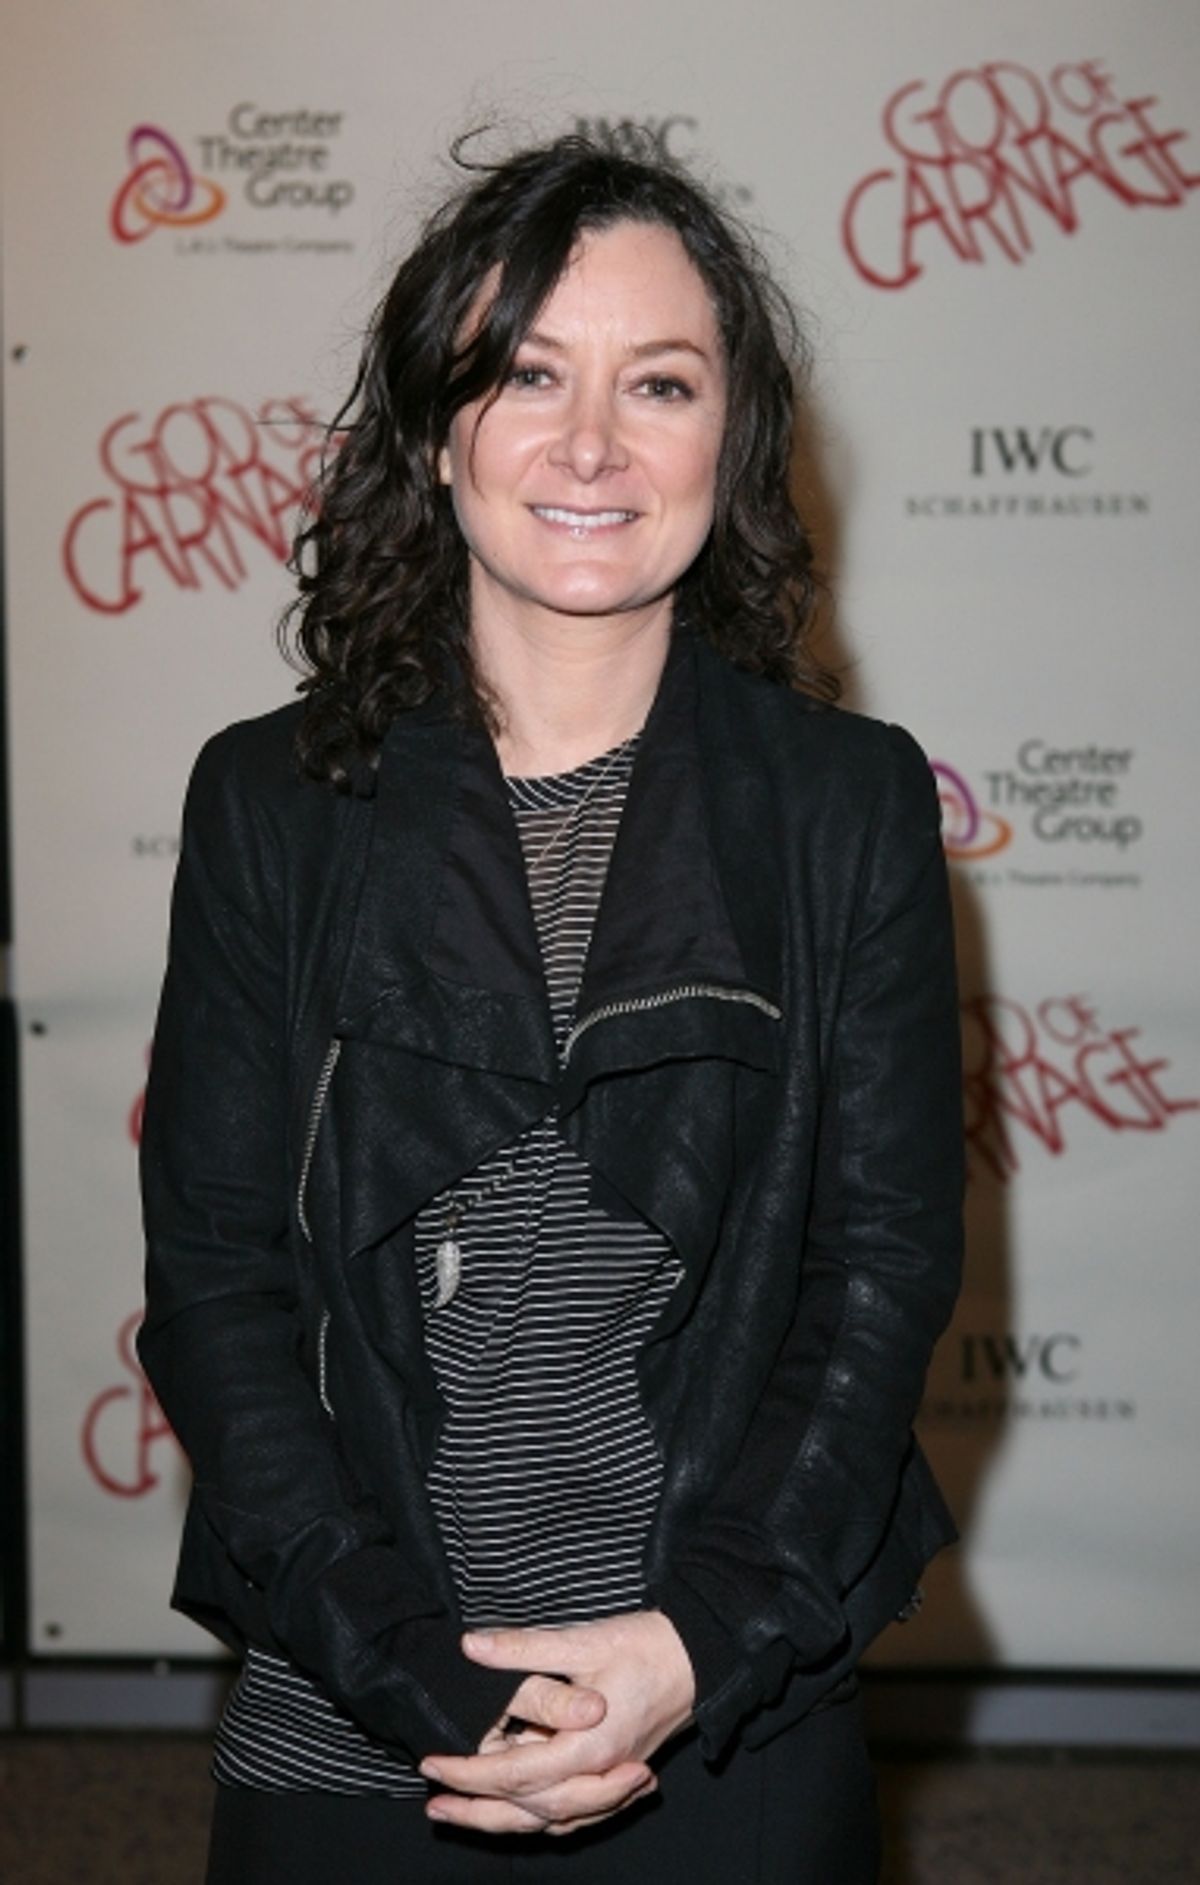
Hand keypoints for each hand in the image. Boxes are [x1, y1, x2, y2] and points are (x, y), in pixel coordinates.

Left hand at [420, 1610, 694, 1836]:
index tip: (432, 1764)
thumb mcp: (582, 1639)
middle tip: (436, 1806)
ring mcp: (613, 1778)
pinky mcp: (621, 1772)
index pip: (515, 1775)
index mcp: (588, 1746)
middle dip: (478, 1812)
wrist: (702, 1656)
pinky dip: (544, 1817)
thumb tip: (471, 1647)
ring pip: (552, 1818)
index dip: (469, 1774)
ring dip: (506, 1820)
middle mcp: (600, 1773)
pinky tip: (524, 1813)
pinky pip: (577, 1813)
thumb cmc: (647, 1645)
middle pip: (530, 1811)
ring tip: (466, 1814)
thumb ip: (524, 1648)